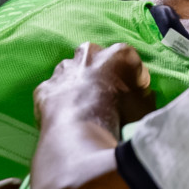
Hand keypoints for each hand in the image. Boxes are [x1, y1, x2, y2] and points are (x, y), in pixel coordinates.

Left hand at [33, 41, 153, 133]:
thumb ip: (141, 96)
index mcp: (116, 56)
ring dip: (74, 81)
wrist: (80, 135)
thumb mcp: (144, 108)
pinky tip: (63, 115)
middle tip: (103, 89)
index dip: (132, 74)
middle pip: (92, 54)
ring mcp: (62, 72)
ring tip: (81, 104)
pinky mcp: (44, 89)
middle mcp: (87, 56)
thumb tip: (139, 96)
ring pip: (68, 69)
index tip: (135, 90)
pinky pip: (51, 90)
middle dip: (96, 67)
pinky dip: (57, 100)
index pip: (128, 58)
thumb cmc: (119, 119)